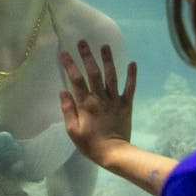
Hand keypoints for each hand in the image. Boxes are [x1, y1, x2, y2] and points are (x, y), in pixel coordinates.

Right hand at [58, 40, 135, 165]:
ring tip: (105, 45)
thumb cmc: (90, 144)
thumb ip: (68, 110)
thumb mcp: (73, 130)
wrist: (114, 153)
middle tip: (83, 41)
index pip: (76, 80)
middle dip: (87, 56)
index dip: (70, 65)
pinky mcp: (126, 104)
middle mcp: (100, 98)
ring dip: (108, 60)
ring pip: (111, 76)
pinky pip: (130, 88)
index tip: (64, 52)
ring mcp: (115, 100)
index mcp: (86, 104)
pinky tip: (133, 63)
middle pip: (93, 73)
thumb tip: (63, 91)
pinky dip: (132, 75)